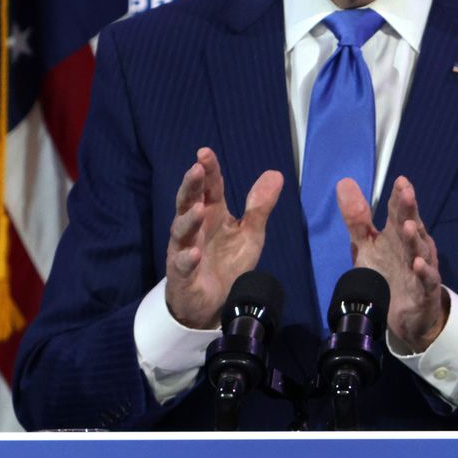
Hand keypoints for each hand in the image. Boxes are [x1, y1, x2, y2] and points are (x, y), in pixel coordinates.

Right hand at [164, 147, 283, 328]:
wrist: (215, 304)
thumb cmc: (228, 262)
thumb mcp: (250, 233)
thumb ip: (260, 206)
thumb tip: (276, 173)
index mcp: (213, 214)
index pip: (209, 187)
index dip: (208, 170)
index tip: (205, 153)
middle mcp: (195, 228)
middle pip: (188, 202)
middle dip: (191, 186)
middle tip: (195, 169)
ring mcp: (184, 250)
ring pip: (181, 231)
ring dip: (189, 219)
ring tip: (199, 208)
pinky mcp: (182, 275)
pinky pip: (181, 265)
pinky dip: (186, 258)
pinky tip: (193, 253)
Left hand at [336, 175, 446, 351]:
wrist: (404, 314)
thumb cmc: (388, 272)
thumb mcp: (367, 244)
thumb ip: (357, 217)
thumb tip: (344, 182)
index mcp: (398, 233)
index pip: (399, 210)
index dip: (400, 196)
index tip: (400, 181)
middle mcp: (412, 246)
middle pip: (412, 225)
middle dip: (409, 210)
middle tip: (407, 194)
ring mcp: (421, 267)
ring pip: (420, 250)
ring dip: (414, 238)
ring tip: (407, 226)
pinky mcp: (425, 290)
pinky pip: (427, 279)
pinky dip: (424, 271)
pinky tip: (418, 264)